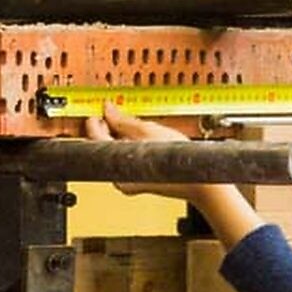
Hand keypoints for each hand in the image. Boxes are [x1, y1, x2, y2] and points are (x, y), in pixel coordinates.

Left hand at [84, 102, 261, 249]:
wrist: (197, 181)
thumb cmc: (176, 161)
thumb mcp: (148, 131)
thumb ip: (124, 120)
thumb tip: (109, 110)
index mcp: (115, 165)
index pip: (94, 136)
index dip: (96, 118)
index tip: (102, 108)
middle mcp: (117, 178)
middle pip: (103, 146)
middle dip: (109, 128)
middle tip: (118, 115)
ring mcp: (126, 182)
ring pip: (115, 153)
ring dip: (121, 138)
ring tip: (135, 128)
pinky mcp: (135, 182)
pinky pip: (126, 161)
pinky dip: (130, 149)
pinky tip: (143, 142)